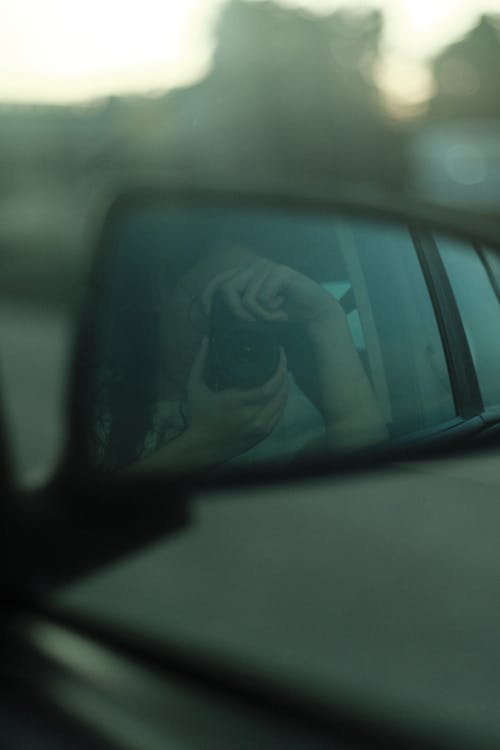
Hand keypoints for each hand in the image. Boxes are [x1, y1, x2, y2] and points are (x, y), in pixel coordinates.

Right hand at [183, 338, 287, 462]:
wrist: (202, 447)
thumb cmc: (198, 416)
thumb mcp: (194, 387)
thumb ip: (200, 362)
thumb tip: (206, 339)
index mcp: (235, 402)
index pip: (268, 386)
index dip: (279, 368)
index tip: (280, 354)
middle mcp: (251, 416)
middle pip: (280, 394)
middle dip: (285, 375)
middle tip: (282, 361)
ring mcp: (259, 427)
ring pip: (282, 404)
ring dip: (285, 388)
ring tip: (282, 373)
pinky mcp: (263, 435)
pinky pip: (279, 415)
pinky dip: (281, 402)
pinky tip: (279, 392)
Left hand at [201, 258, 339, 329]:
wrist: (314, 313)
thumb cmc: (284, 311)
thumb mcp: (256, 312)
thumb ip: (238, 308)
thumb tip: (214, 315)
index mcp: (246, 273)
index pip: (219, 280)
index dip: (208, 296)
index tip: (208, 314)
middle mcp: (254, 266)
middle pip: (227, 289)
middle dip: (237, 312)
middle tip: (253, 321)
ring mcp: (267, 267)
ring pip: (246, 298)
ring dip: (260, 314)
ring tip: (274, 313)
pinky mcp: (280, 272)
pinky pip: (262, 298)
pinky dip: (271, 310)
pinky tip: (282, 306)